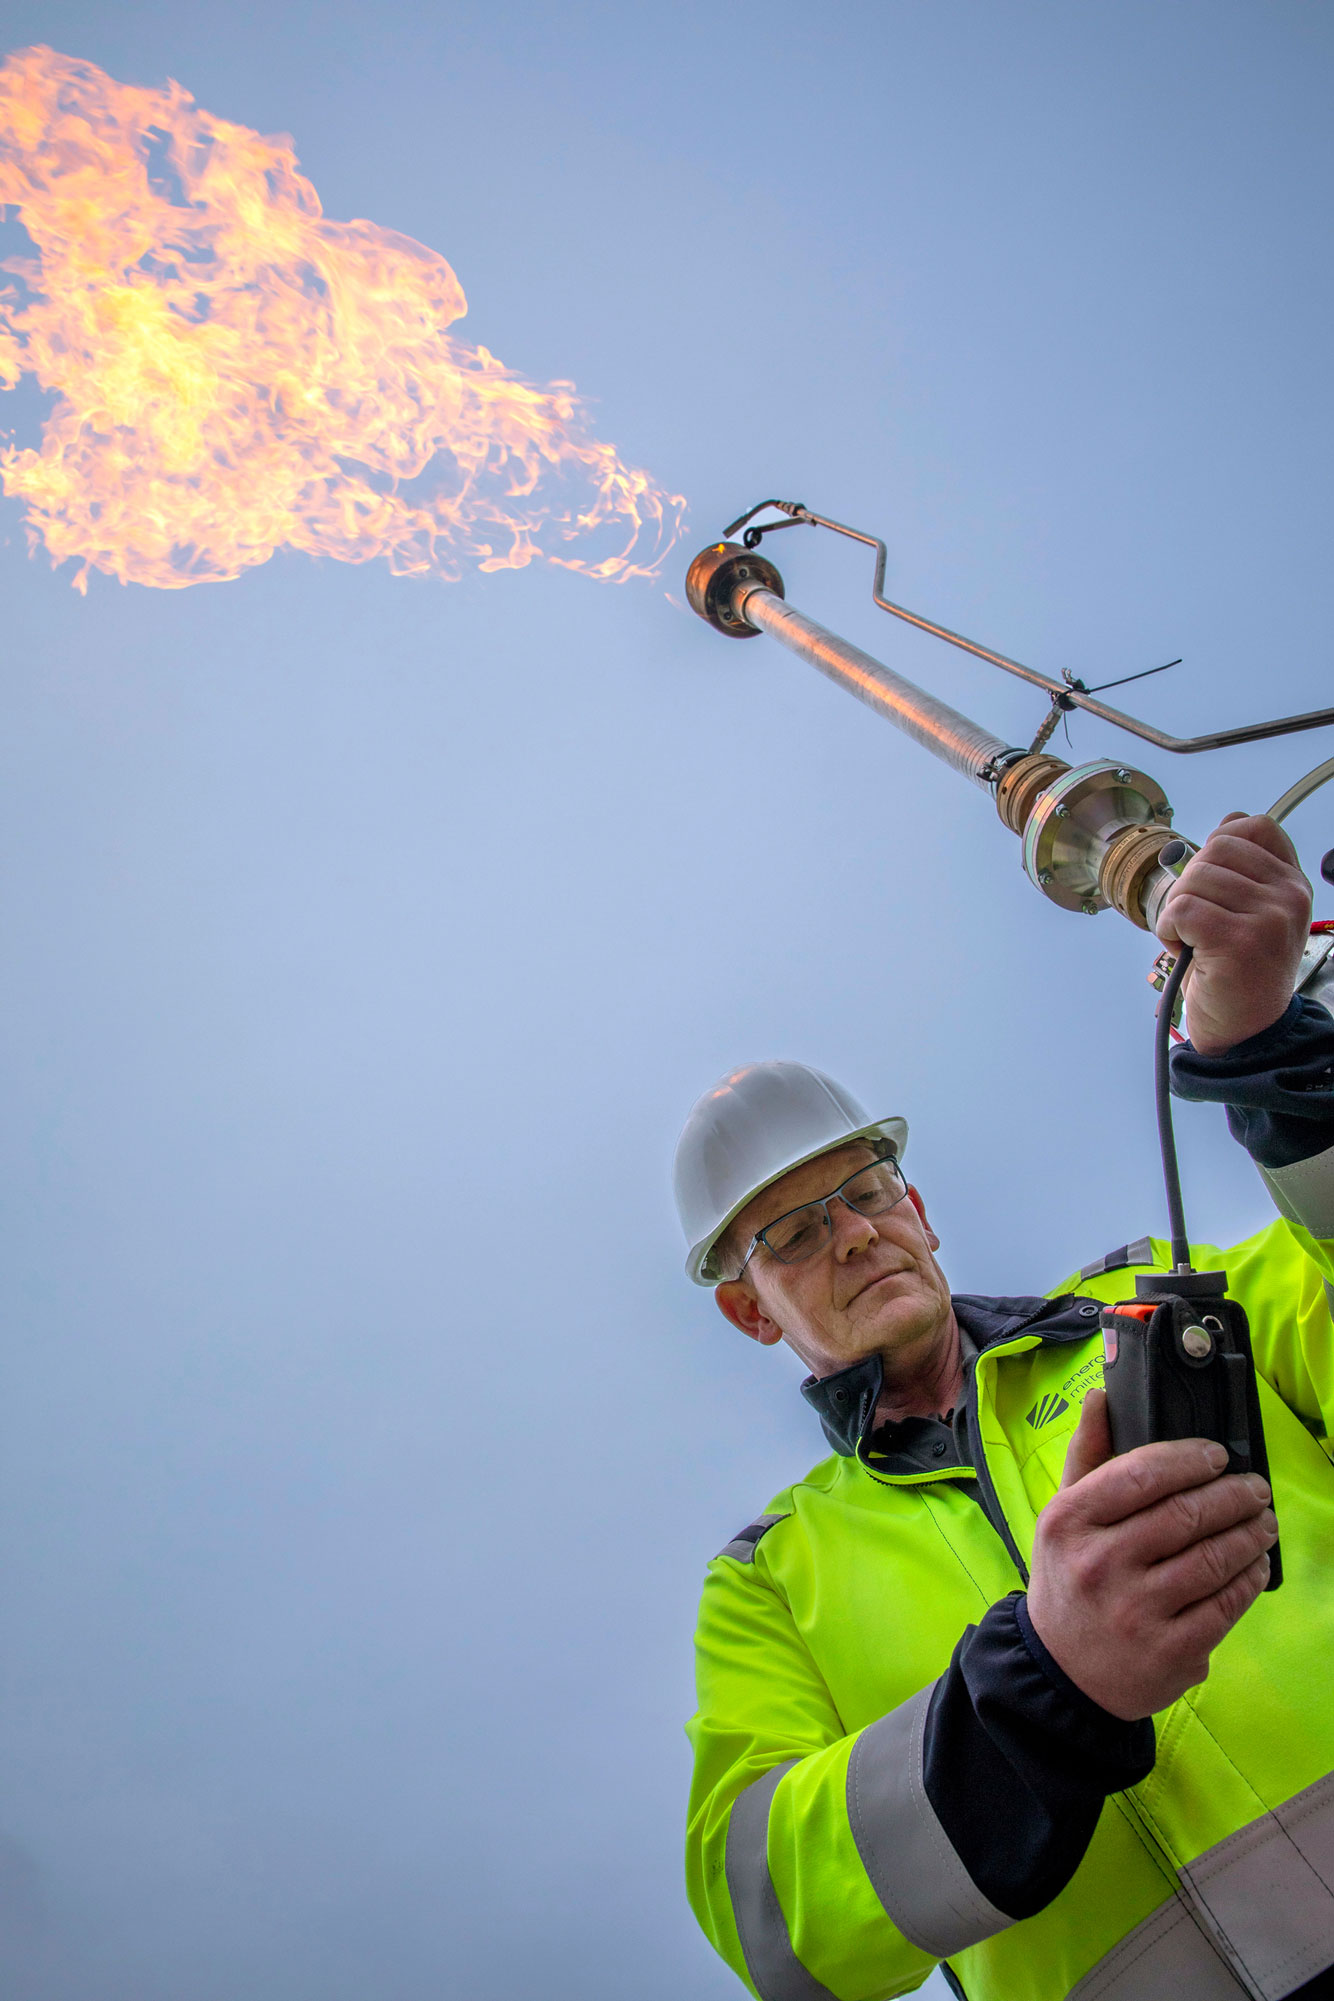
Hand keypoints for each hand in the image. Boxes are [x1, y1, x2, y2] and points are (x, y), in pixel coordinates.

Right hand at [1025, 1390, 1275, 1719]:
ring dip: (1250, 1535)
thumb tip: (1101, 1396)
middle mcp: (1100, 1564)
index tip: (1217, 1455)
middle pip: (1186, 1515)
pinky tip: (1254, 1564)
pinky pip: (1225, 1605)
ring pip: (1213, 1559)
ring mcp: (1136, 1611)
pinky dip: (1248, 1579)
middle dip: (1232, 1495)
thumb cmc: (1068, 1579)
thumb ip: (1087, 1454)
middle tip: (1254, 1488)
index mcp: (1070, 1521)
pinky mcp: (1170, 1651)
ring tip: (1263, 1522)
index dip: (1189, 1459)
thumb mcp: (1062, 1514)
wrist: (1060, 1671)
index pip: (1141, 1472)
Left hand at [1156, 812, 1310, 1054]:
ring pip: (1195, 878)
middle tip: (1194, 918)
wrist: (1244, 1030)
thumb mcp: (1251, 912)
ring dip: (1176, 909)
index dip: (1219, 844)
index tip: (1212, 883)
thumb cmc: (1237, 971)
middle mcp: (1289, 896)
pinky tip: (1183, 948)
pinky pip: (1182, 908)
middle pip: (1216, 848)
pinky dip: (1167, 928)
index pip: (1255, 827)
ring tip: (1192, 939)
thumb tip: (1227, 824)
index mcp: (1292, 883)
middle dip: (1189, 880)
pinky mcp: (1240, 941)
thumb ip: (1244, 868)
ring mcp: (1269, 918)